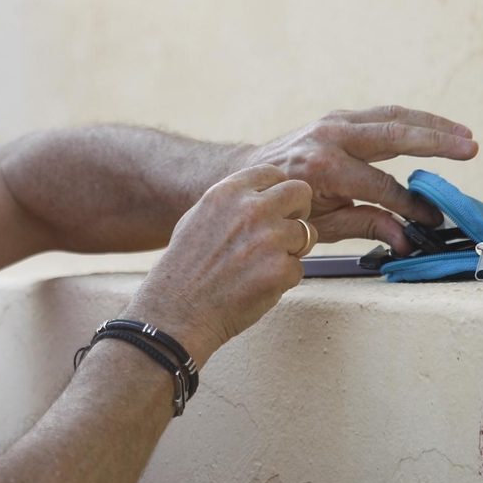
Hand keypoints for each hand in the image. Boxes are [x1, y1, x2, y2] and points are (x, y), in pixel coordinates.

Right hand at [134, 164, 312, 368]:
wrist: (177, 309)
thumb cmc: (184, 268)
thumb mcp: (198, 218)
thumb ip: (232, 204)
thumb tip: (262, 196)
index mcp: (228, 192)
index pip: (273, 172)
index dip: (279, 191)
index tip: (277, 207)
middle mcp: (252, 209)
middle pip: (301, 193)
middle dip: (299, 212)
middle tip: (285, 232)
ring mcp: (269, 238)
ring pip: (306, 234)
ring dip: (290, 251)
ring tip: (259, 267)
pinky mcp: (281, 269)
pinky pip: (299, 269)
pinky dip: (283, 280)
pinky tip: (255, 287)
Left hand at [246, 106, 477, 252]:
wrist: (248, 174)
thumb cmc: (285, 205)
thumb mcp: (320, 225)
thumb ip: (366, 226)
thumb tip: (407, 240)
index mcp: (323, 168)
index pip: (382, 187)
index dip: (411, 205)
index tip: (434, 220)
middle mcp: (329, 138)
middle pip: (393, 135)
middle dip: (436, 142)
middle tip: (472, 149)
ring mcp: (332, 122)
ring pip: (392, 117)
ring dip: (432, 124)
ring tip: (465, 136)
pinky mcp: (337, 117)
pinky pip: (382, 115)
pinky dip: (412, 120)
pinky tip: (438, 129)